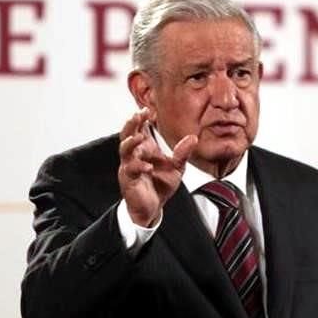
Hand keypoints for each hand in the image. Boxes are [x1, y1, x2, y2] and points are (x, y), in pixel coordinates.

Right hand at [118, 109, 197, 226]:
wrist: (153, 208)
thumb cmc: (160, 185)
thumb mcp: (176, 168)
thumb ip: (182, 153)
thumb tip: (193, 137)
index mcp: (144, 149)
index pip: (139, 129)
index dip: (141, 119)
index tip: (148, 110)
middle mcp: (134, 155)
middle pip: (127, 134)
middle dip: (131, 124)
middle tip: (138, 115)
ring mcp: (129, 167)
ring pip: (124, 150)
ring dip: (130, 142)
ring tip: (138, 137)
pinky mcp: (128, 180)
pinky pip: (130, 170)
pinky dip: (139, 167)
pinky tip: (148, 166)